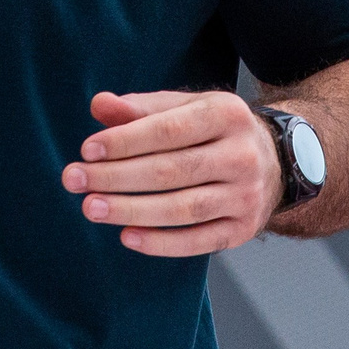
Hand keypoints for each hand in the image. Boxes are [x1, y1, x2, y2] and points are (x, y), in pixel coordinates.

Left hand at [63, 89, 283, 255]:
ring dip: (132, 210)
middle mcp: (241, 154)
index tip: (87, 150)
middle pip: (171, 170)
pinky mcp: (243, 229)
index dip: (125, 141)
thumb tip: (99, 105)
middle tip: (74, 180)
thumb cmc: (215, 131)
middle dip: (117, 176)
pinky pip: (198, 241)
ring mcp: (245, 195)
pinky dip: (161, 243)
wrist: (275, 162)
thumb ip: (141, 109)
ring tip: (91, 208)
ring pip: (183, 208)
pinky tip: (127, 236)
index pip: (168, 129)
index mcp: (227, 114)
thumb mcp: (186, 108)